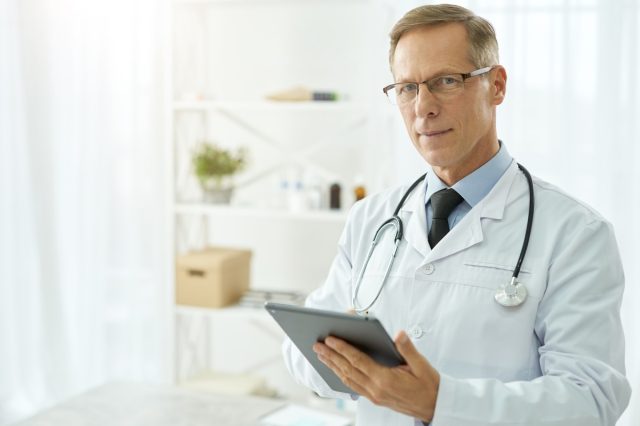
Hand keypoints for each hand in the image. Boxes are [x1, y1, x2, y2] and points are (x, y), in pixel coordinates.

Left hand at [312, 330, 439, 421]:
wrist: (435, 406)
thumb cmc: (429, 385)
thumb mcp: (422, 365)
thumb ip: (408, 349)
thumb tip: (399, 334)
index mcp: (385, 380)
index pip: (358, 361)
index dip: (343, 349)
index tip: (330, 340)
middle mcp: (376, 389)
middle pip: (348, 370)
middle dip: (331, 356)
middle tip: (317, 345)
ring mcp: (374, 395)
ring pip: (347, 379)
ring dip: (332, 366)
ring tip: (321, 355)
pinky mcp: (375, 398)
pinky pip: (353, 386)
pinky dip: (341, 376)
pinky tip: (335, 369)